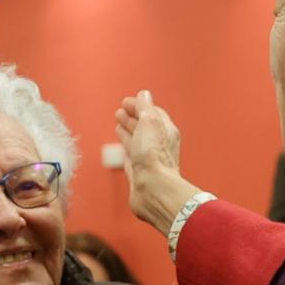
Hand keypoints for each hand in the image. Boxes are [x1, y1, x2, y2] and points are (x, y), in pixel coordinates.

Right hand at [114, 90, 203, 236]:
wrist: (153, 189)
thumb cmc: (155, 158)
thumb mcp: (150, 122)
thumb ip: (145, 107)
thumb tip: (144, 95)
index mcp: (165, 130)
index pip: (152, 112)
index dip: (139, 105)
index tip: (126, 102)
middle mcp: (159, 145)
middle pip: (144, 126)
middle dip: (132, 117)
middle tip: (120, 111)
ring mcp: (148, 159)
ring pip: (137, 140)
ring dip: (128, 131)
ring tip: (118, 124)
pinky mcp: (139, 172)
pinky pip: (131, 155)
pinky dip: (125, 147)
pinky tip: (121, 145)